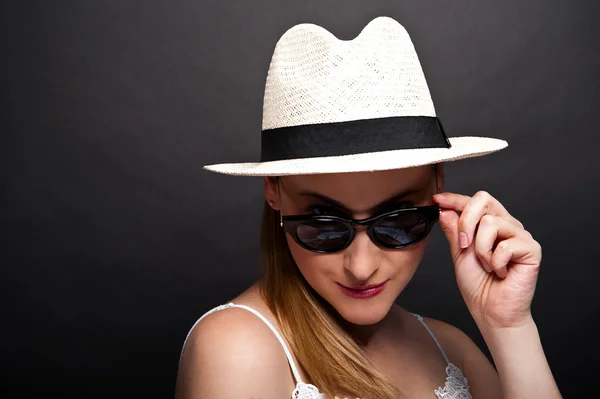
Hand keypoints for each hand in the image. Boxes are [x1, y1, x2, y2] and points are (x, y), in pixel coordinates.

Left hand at [432, 191, 541, 329]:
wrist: (491, 311)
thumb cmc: (477, 285)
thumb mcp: (459, 254)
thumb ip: (454, 232)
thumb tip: (444, 210)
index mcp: (490, 224)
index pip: (474, 202)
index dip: (455, 198)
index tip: (437, 199)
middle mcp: (506, 225)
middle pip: (484, 200)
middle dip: (466, 221)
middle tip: (463, 245)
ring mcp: (520, 236)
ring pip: (491, 222)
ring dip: (481, 248)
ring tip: (486, 265)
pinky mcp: (531, 249)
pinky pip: (506, 245)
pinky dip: (495, 262)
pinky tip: (500, 272)